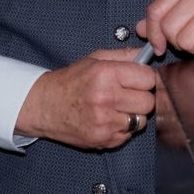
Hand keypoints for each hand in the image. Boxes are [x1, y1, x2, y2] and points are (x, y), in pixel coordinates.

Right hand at [15, 48, 155, 149]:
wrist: (45, 106)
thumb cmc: (71, 81)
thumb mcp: (95, 59)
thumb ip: (124, 55)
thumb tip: (148, 54)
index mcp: (106, 74)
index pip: (148, 78)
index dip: (145, 78)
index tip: (139, 79)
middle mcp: (106, 98)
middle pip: (148, 102)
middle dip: (142, 97)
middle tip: (129, 94)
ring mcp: (104, 122)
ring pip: (141, 121)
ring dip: (133, 115)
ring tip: (118, 108)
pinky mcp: (103, 140)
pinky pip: (128, 135)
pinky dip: (122, 128)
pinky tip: (109, 120)